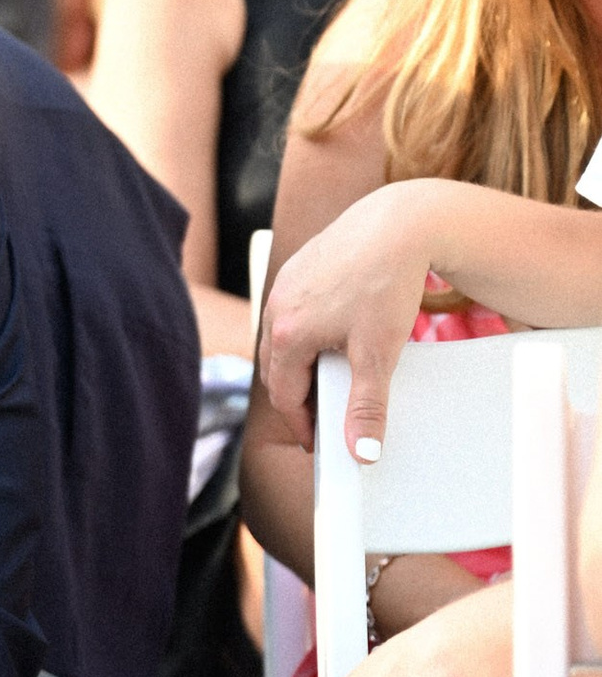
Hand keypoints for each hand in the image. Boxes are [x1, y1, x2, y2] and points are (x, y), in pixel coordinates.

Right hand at [259, 189, 438, 457]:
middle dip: (299, 396)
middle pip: (278, 369)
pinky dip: (306, 333)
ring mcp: (285, 283)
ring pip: (283, 339)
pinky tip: (336, 333)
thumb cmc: (386, 283)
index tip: (319, 442)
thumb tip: (360, 453)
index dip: (302, 424)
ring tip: (332, 376)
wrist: (400, 223)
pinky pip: (293, 311)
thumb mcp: (378, 354)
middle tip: (327, 415)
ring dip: (301, 363)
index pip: (283, 396)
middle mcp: (276, 307)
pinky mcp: (301, 266)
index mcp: (286, 334)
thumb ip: (365, 407)